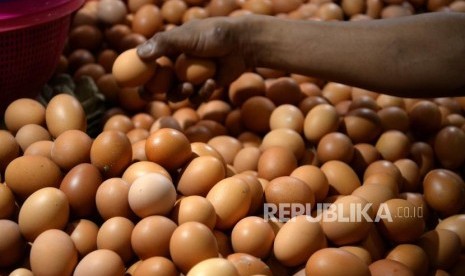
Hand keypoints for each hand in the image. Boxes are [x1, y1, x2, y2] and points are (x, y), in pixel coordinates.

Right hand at [137, 16, 251, 101]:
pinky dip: (203, 93)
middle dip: (156, 92)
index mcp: (169, 50)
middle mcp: (177, 64)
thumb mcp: (187, 36)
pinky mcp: (205, 86)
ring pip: (177, 93)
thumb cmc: (213, 34)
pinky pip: (197, 97)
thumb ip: (164, 44)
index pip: (148, 65)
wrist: (241, 44)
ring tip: (190, 87)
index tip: (138, 86)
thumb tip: (140, 54)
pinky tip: (212, 82)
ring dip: (180, 94)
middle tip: (155, 96)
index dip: (140, 77)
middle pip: (159, 84)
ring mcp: (190, 77)